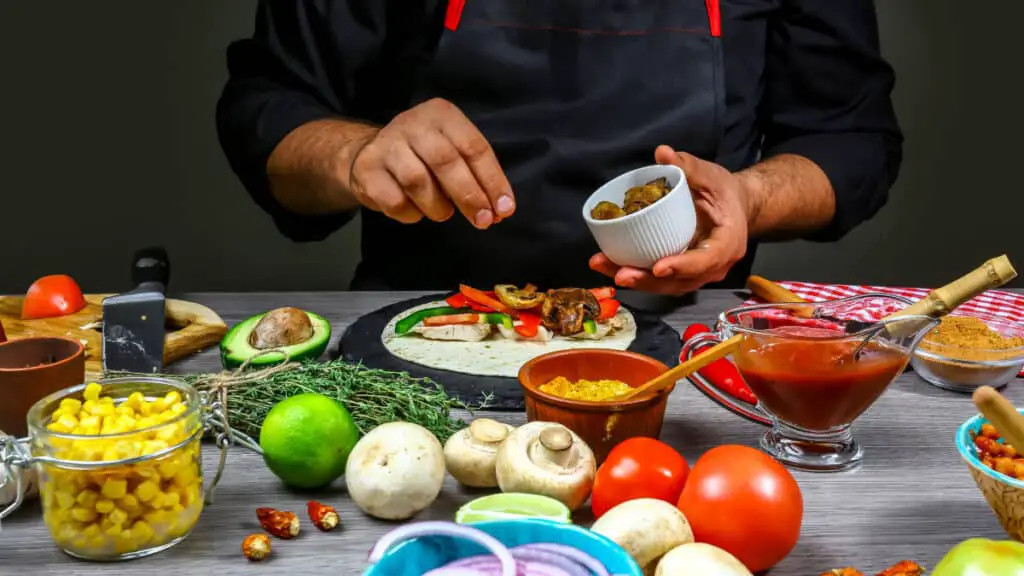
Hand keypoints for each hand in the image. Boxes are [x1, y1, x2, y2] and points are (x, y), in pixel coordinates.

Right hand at [348, 98, 514, 228]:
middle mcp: (413, 124)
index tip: (504, 208)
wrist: (370, 151)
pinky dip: (411, 214)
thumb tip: (499, 208)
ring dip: (438, 207)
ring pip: (418, 182)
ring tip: (443, 213)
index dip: (492, 181)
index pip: (474, 147)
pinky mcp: (367, 169)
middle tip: (483, 220)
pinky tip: (415, 211)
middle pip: (446, 162)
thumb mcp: (452, 149)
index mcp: (442, 114)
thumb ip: (475, 175)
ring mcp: (387, 145)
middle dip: (469, 196)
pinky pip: (395, 201)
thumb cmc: (423, 154)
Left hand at [590, 145, 752, 295]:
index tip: (658, 267)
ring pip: (668, 286)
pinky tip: (610, 266)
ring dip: (637, 281)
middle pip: (681, 281)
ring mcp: (698, 273)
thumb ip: (688, 166)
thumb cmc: (723, 192)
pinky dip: (637, 276)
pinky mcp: (682, 273)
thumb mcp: (710, 176)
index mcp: (728, 242)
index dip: (683, 266)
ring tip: (606, 268)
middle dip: (648, 281)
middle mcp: (715, 265)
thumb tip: (663, 153)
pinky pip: (660, 280)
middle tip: (620, 274)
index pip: (707, 260)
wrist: (734, 207)